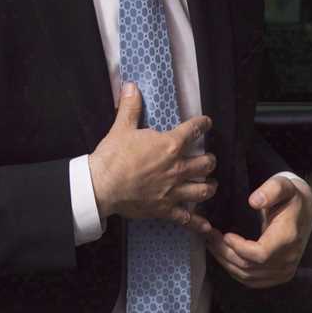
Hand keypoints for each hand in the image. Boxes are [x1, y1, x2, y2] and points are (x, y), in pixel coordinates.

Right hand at [87, 82, 216, 231]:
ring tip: (209, 185)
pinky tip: (206, 226)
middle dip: (210, 161)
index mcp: (169, 146)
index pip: (193, 130)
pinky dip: (198, 223)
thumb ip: (131, 107)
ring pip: (202, 190)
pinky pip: (187, 218)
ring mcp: (173, 191)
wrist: (102, 185)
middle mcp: (177, 168)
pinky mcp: (165, 209)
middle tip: (208, 160)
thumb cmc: (113, 156)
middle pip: (205, 164)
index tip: (207, 123)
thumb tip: (131, 86)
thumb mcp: (121, 127)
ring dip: (208, 187)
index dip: (203, 124)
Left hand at [204, 174, 311, 288]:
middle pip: (250, 266)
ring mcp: (285, 270)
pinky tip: (224, 255)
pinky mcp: (279, 275)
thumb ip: (271, 190)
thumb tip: (254, 201)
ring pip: (248, 276)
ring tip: (212, 244)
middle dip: (225, 252)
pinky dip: (234, 270)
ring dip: (226, 262)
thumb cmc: (290, 197)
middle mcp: (288, 258)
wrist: (303, 212)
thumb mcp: (283, 185)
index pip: (260, 254)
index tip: (225, 234)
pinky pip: (252, 280)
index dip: (239, 248)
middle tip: (209, 236)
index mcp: (288, 237)